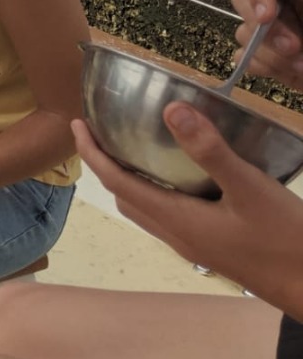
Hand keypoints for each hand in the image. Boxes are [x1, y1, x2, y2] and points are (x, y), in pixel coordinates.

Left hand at [75, 112, 302, 313]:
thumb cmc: (285, 240)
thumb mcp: (250, 189)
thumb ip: (210, 150)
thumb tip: (171, 110)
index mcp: (175, 220)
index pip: (116, 182)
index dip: (91, 152)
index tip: (77, 124)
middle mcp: (176, 235)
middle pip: (124, 196)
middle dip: (105, 164)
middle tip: (102, 132)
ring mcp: (194, 246)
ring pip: (145, 209)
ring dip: (130, 180)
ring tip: (134, 148)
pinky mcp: (212, 248)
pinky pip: (168, 216)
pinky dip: (157, 192)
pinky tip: (183, 176)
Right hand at [231, 0, 302, 90]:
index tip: (267, 15)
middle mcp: (275, 5)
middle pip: (242, 0)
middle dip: (266, 28)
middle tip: (293, 47)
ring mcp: (264, 31)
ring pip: (244, 33)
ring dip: (273, 54)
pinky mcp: (261, 57)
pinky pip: (245, 58)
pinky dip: (265, 67)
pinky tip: (288, 71)